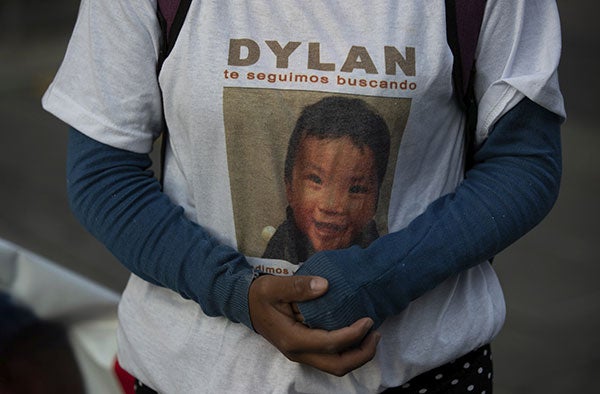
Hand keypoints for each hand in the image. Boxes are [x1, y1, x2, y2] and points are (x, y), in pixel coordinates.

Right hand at [248, 275, 379, 375]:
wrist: (245, 305)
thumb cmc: (260, 295)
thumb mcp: (274, 286)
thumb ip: (298, 286)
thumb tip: (325, 285)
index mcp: (292, 339)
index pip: (330, 344)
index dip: (353, 335)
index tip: (368, 320)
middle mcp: (298, 352)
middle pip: (338, 365)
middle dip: (362, 353)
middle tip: (376, 332)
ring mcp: (301, 354)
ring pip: (335, 366)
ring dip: (357, 354)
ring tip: (372, 334)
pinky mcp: (305, 350)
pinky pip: (330, 358)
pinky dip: (348, 350)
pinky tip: (356, 332)